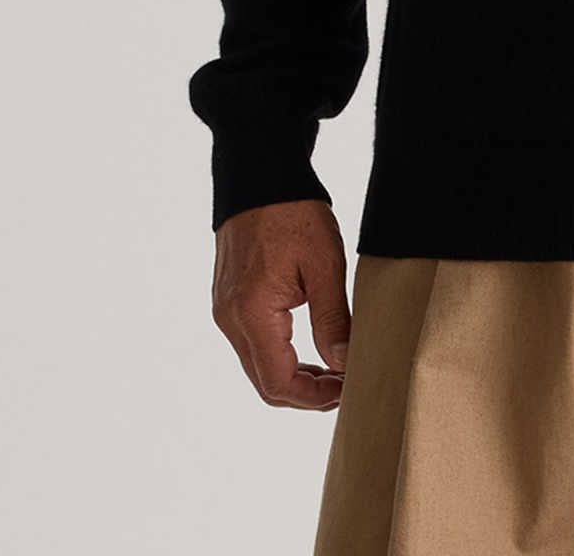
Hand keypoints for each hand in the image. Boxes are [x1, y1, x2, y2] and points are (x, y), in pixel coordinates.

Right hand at [209, 198, 351, 408]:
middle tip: (345, 384)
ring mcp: (225, 310)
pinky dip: (280, 356)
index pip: (278, 383)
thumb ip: (333, 319)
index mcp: (252, 313)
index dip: (314, 397)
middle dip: (306, 392)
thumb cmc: (293, 213)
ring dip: (294, 375)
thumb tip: (344, 364)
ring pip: (258, 366)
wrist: (259, 176)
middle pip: (265, 382)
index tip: (348, 388)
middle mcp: (230, 319)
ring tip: (334, 368)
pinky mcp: (229, 300)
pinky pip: (252, 344)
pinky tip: (310, 349)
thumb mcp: (324, 264)